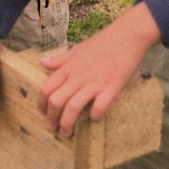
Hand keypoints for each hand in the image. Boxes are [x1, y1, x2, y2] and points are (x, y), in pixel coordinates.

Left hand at [38, 2, 160, 136]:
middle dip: (51, 119)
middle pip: (56, 101)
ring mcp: (94, 82)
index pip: (46, 88)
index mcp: (69, 67)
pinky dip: (95, 116)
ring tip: (67, 133)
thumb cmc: (103, 42)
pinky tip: (94, 119)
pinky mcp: (111, 87)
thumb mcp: (78, 49)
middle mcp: (78, 76)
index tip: (42, 113)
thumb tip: (42, 62)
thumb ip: (60, 59)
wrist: (128, 35)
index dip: (40, 104)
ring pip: (72, 107)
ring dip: (67, 124)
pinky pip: (100, 106)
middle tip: (52, 128)